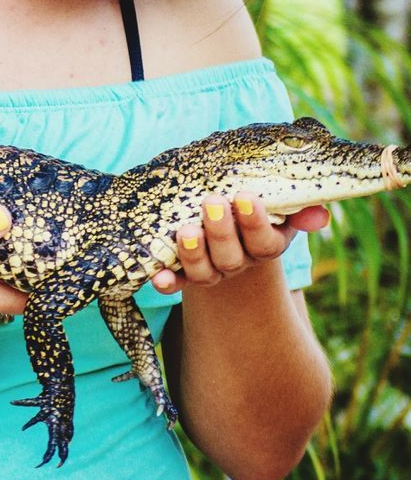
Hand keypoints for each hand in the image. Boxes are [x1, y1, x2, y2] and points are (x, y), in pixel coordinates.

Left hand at [150, 193, 329, 293]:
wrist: (232, 231)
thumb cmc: (258, 209)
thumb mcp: (281, 206)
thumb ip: (300, 209)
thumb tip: (320, 216)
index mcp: (266, 244)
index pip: (264, 241)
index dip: (255, 222)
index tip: (246, 197)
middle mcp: (239, 262)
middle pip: (231, 257)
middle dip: (221, 231)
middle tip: (213, 203)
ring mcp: (211, 271)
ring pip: (204, 272)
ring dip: (193, 254)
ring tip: (185, 230)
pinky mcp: (184, 274)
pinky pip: (177, 282)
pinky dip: (167, 281)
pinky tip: (158, 276)